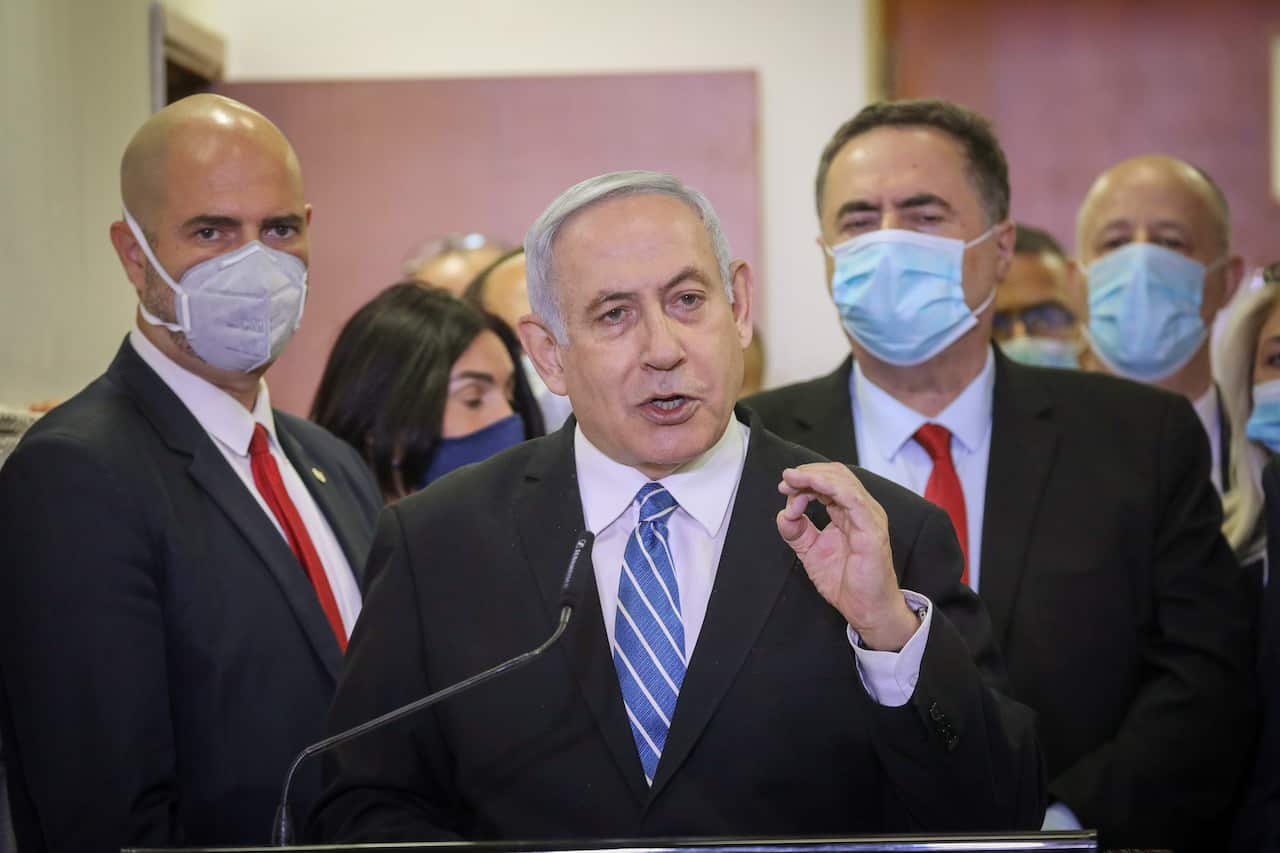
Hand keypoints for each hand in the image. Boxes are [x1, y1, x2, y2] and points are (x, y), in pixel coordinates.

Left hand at [776, 463, 917, 650]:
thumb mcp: (811, 551)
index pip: (829, 481)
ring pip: (843, 481)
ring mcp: (869, 517)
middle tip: (786, 480)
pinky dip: (830, 487)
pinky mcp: (872, 529)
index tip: (783, 486)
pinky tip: (812, 486)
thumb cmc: (845, 582)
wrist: (866, 609)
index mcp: (849, 512)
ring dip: (814, 477)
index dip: (805, 479)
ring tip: (793, 481)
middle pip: (836, 474)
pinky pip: (852, 499)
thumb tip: (785, 513)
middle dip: (807, 473)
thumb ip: (797, 531)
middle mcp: (861, 510)